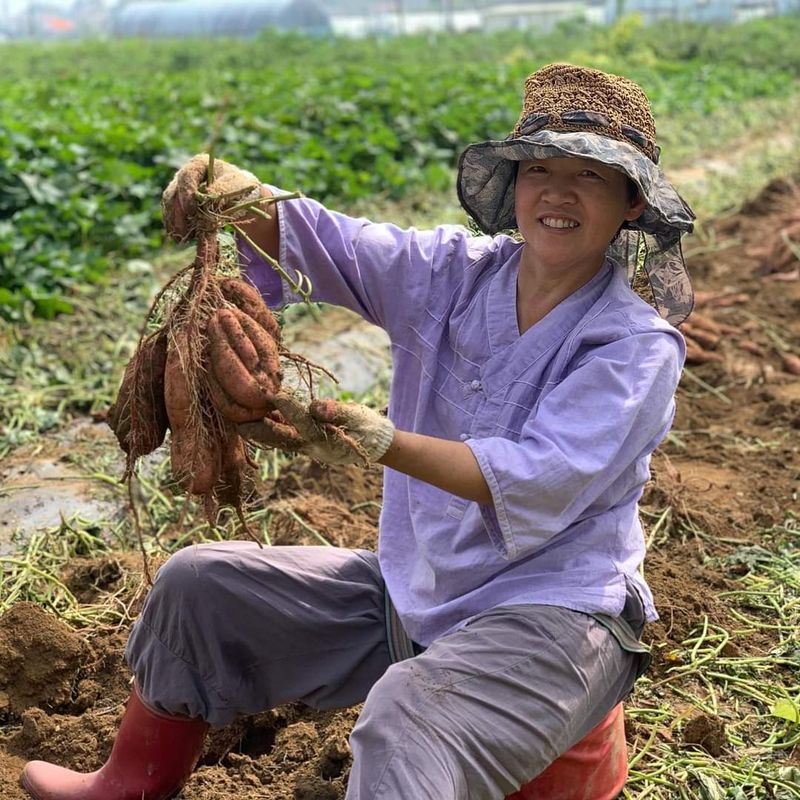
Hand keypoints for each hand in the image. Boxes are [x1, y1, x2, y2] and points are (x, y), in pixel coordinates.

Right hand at [161, 154, 262, 241]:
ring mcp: (180, 189)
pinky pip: (172, 215)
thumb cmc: (240, 188)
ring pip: (170, 205)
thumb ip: (223, 190)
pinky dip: (175, 227)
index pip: (187, 176)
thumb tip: (208, 196)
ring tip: (179, 239)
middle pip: (174, 192)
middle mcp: (185, 175)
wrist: (239, 196)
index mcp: (199, 164)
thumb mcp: (237, 187)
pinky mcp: (179, 204)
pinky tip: (180, 239)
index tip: (191, 210)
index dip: (187, 193)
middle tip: (182, 232)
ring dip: (174, 223)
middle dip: (177, 214)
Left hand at [244, 393, 394, 465]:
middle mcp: (312, 447)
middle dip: (259, 431)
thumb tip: (316, 407)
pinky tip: (258, 417)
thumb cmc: (368, 428)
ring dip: (260, 431)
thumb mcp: (357, 417)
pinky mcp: (307, 443)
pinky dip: (271, 428)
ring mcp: (308, 447)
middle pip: (281, 440)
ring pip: (279, 440)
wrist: (376, 444)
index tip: (273, 394)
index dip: (288, 408)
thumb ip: (337, 412)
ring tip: (239, 421)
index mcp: (325, 440)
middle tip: (237, 422)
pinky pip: (284, 437)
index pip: (303, 423)